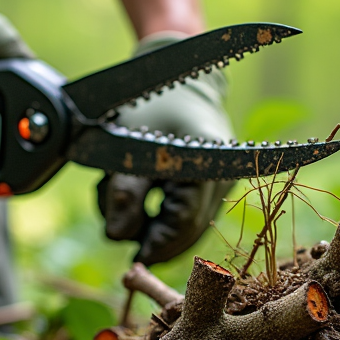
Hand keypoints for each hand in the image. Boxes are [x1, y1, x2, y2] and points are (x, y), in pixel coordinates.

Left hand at [98, 33, 234, 265]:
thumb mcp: (127, 148)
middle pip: (188, 230)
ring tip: (126, 206)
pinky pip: (191, 211)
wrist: (180, 80)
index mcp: (205, 164)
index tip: (133, 260)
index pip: (183, 223)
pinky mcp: (215, 182)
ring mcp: (222, 180)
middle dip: (154, 238)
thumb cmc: (152, 105)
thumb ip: (123, 193)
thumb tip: (116, 236)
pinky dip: (164, 214)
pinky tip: (142, 199)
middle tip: (125, 238)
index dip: (156, 245)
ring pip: (189, 224)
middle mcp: (222, 176)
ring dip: (156, 226)